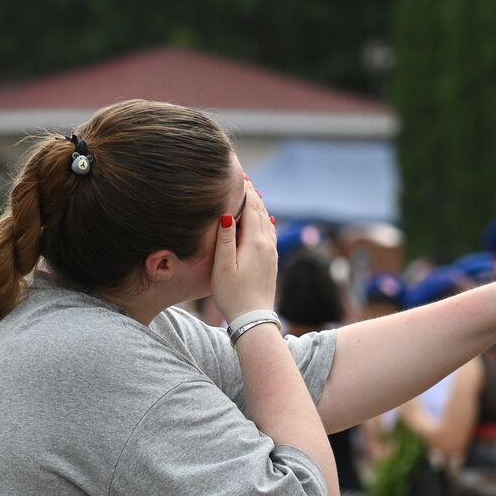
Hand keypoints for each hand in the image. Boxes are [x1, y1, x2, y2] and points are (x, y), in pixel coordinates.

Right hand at [211, 180, 276, 321]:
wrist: (254, 319)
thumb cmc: (233, 295)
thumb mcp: (223, 267)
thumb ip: (225, 239)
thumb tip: (228, 213)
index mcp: (255, 242)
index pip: (251, 207)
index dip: (244, 190)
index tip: (238, 175)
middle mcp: (268, 244)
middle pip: (261, 212)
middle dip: (252, 195)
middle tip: (243, 178)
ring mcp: (272, 253)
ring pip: (266, 222)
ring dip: (258, 207)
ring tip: (250, 194)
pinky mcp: (272, 262)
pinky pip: (269, 234)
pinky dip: (263, 221)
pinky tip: (262, 219)